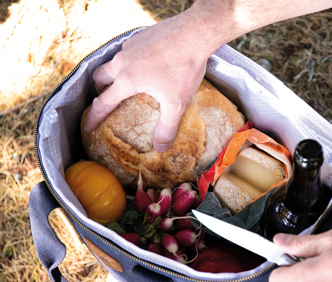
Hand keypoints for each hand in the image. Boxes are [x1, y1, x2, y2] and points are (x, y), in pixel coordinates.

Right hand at [84, 15, 211, 151]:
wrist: (194, 33)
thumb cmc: (184, 68)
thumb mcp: (177, 103)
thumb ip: (167, 127)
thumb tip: (160, 148)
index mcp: (127, 81)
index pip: (103, 103)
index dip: (94, 117)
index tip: (87, 126)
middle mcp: (122, 62)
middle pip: (99, 78)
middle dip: (100, 90)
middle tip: (107, 100)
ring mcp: (130, 46)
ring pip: (111, 62)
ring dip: (112, 74)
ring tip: (123, 82)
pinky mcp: (139, 36)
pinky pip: (126, 50)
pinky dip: (127, 61)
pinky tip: (143, 64)